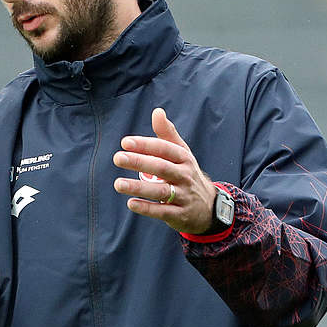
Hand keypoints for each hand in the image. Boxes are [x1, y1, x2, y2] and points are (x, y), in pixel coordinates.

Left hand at [112, 108, 216, 233]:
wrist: (208, 207)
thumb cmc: (187, 174)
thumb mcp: (182, 153)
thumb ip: (167, 134)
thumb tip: (157, 111)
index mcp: (184, 159)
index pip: (165, 149)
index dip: (146, 145)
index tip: (125, 142)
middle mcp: (185, 176)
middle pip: (162, 167)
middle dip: (139, 162)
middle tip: (117, 158)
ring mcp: (183, 196)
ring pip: (161, 190)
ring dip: (138, 187)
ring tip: (118, 184)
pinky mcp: (180, 215)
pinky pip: (163, 211)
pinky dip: (147, 208)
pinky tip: (131, 203)